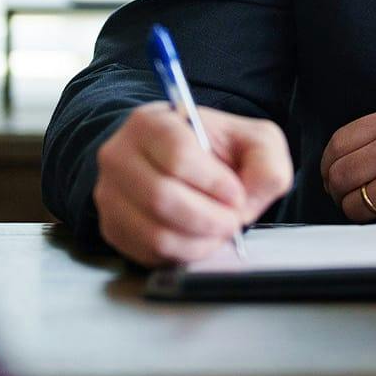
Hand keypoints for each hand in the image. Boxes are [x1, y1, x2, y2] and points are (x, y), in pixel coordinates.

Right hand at [93, 102, 292, 265]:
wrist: (185, 168)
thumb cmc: (218, 150)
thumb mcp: (253, 140)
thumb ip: (266, 159)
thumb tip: (252, 190)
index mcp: (152, 122)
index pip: (177, 155)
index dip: (213, 182)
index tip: (235, 193)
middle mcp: (120, 156)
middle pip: (162, 197)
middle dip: (208, 216)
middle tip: (232, 219)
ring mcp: (109, 194)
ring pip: (154, 231)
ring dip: (198, 240)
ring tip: (219, 230)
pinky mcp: (111, 227)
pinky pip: (147, 252)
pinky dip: (182, 253)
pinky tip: (199, 239)